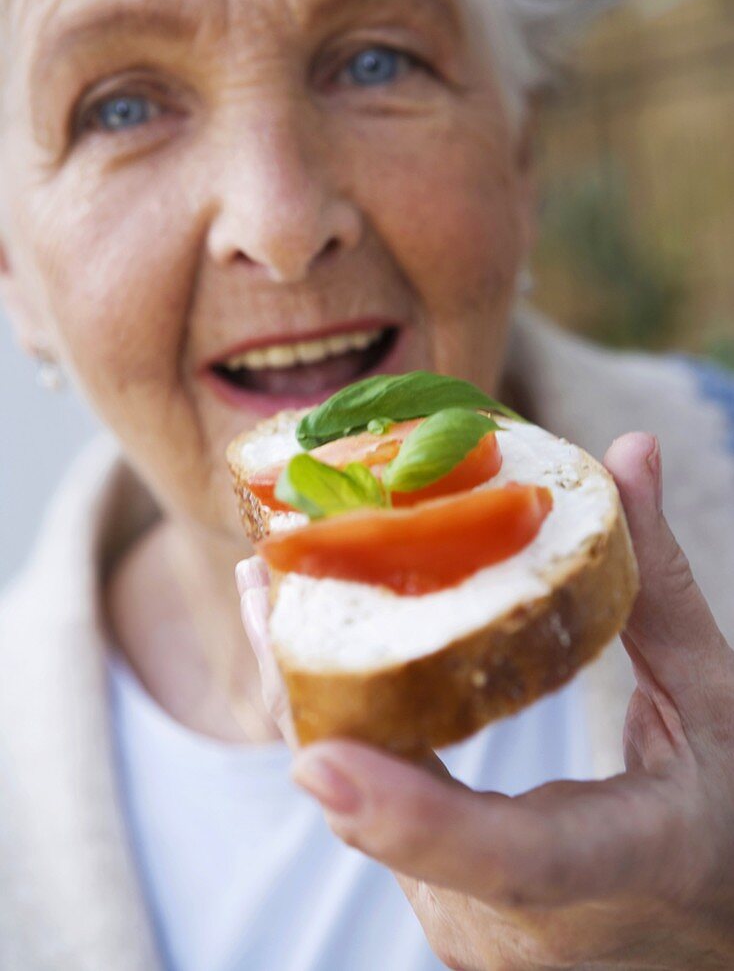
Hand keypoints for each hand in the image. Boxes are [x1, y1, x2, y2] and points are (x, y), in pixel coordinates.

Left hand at [237, 433, 733, 969]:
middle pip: (385, 818)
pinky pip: (372, 815)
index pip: (504, 858)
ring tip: (263, 588)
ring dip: (307, 699)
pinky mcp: (447, 907)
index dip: (410, 818)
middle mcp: (520, 925)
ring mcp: (473, 926)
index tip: (320, 764)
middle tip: (261, 576)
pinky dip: (336, 727)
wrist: (717, 921)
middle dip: (309, 693)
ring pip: (360, 816)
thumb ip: (657, 581)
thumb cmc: (726, 813)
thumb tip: (631, 449)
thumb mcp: (714, 700)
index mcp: (614, 868)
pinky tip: (304, 647)